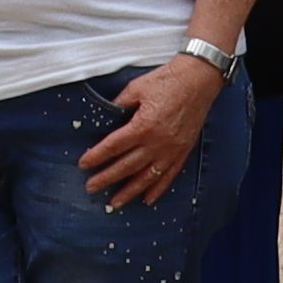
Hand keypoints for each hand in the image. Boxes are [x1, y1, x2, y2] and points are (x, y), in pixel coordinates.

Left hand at [80, 51, 225, 208]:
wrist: (199, 80)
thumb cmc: (168, 80)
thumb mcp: (136, 88)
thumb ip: (119, 104)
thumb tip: (106, 116)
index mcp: (143, 126)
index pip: (114, 146)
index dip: (97, 157)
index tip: (84, 165)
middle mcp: (158, 142)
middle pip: (127, 166)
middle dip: (107, 178)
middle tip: (91, 188)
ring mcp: (172, 150)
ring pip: (147, 177)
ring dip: (129, 191)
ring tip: (114, 203)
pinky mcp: (183, 151)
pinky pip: (169, 175)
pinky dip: (157, 189)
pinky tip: (147, 199)